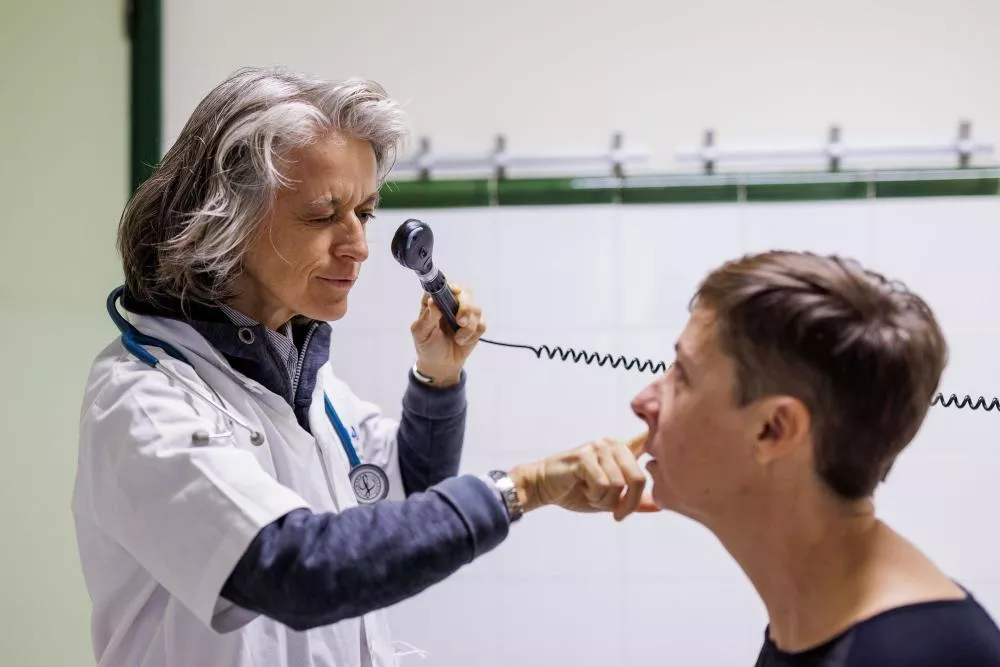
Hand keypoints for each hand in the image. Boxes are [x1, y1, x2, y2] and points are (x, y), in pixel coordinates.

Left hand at [410, 283, 485, 387]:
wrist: (440, 364)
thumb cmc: (427, 345)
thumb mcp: (421, 333)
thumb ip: (427, 317)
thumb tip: (433, 302)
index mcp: (435, 301)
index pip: (444, 284)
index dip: (451, 285)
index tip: (455, 292)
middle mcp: (450, 303)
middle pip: (465, 292)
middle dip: (465, 307)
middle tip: (459, 322)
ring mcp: (464, 313)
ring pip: (476, 309)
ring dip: (468, 327)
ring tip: (458, 339)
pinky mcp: (475, 325)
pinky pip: (482, 324)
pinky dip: (473, 335)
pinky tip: (463, 342)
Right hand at [509, 433, 658, 521]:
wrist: (543, 488)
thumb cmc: (576, 491)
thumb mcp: (609, 499)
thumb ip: (633, 500)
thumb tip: (660, 506)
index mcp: (622, 450)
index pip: (647, 440)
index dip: (660, 438)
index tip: (667, 429)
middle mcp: (613, 444)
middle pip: (638, 478)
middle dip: (630, 504)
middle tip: (617, 515)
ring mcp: (598, 448)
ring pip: (619, 485)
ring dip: (605, 500)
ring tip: (591, 495)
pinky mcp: (585, 456)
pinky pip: (603, 484)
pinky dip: (594, 496)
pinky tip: (583, 489)